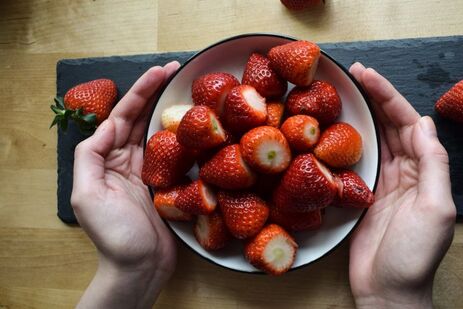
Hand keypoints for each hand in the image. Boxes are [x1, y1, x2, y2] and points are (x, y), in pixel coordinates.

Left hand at [71, 61, 179, 308]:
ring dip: (171, 109)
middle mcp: (128, 161)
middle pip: (142, 118)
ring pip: (160, 132)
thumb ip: (91, 156)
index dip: (140, 92)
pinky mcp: (171, 184)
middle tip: (178, 69)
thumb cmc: (114, 236)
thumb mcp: (87, 195)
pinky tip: (198, 125)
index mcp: (108, 159)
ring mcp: (151, 172)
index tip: (160, 71)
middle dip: (157, 92)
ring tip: (188, 89)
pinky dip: (186, 137)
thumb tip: (109, 125)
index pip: (123, 116)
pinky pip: (178, 154)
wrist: (140, 268)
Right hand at [348, 63, 455, 307]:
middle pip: (390, 126)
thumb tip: (424, 123)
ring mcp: (383, 183)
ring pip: (375, 140)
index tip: (370, 76)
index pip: (408, 124)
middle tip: (354, 74)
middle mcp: (406, 173)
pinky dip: (350, 142)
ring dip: (363, 114)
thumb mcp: (436, 208)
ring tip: (346, 91)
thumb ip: (434, 164)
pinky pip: (358, 162)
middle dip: (375, 98)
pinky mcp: (363, 196)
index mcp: (426, 171)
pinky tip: (338, 129)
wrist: (388, 291)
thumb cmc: (414, 255)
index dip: (390, 97)